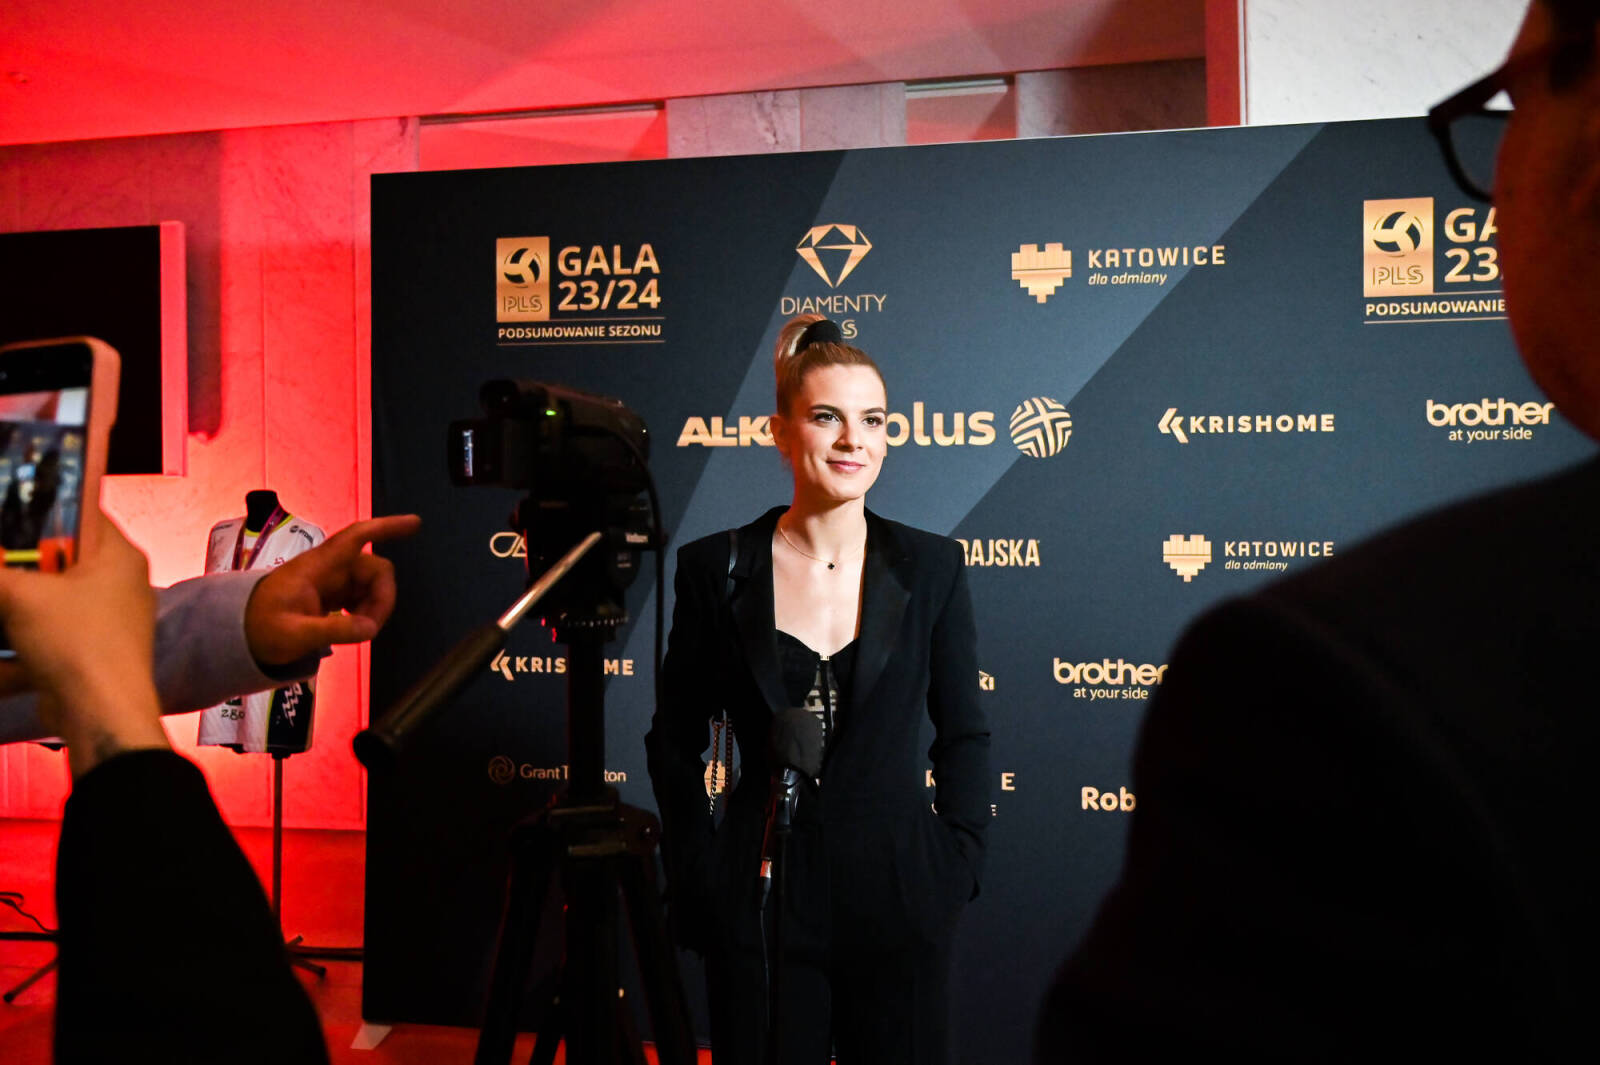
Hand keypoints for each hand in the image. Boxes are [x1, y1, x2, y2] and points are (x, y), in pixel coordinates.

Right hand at [0, 508, 167, 775]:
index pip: (79, 511)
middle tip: (0, 561)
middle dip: (20, 559)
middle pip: (60, 555)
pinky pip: (50, 628)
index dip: (40, 508)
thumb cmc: (73, 640)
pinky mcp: (92, 649)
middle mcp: (120, 581)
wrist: (100, 711)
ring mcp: (109, 617)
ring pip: (52, 594)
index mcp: (118, 554)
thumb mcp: (18, 596)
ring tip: (2, 591)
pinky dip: (22, 629)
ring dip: (16, 596)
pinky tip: (6, 625)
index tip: (9, 509)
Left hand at [244, 514, 420, 665]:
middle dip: (382, 597)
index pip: (357, 537)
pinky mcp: (331, 595)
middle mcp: (329, 568)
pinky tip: (353, 628)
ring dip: (374, 608)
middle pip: (374, 569)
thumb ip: (333, 630)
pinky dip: (365, 612)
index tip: (415, 524)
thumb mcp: (294, 634)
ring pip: (370, 584)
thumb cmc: (260, 628)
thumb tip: (370, 629)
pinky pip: (361, 596)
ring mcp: (331, 581)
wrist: (238, 634)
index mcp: (318, 567)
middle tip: (371, 629)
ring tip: (358, 632)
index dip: (386, 527)